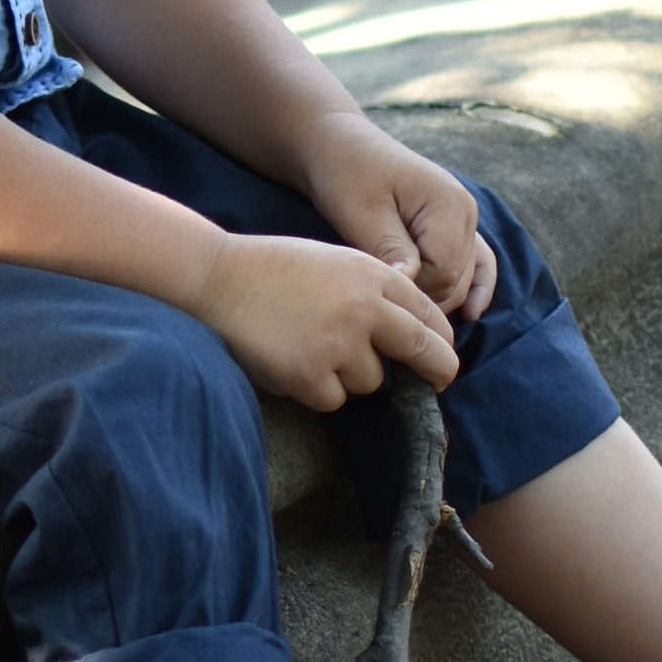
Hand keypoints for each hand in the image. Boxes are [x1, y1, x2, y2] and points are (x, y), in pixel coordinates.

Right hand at [191, 231, 460, 410]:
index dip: (441, 340)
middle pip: (424, 351)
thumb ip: (375, 291)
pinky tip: (293, 362)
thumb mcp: (336, 262)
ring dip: (352, 376)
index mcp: (372, 275)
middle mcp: (364, 309)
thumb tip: (411, 336)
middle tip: (440, 384)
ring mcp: (338, 344)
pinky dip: (318, 389)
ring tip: (313, 348)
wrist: (218, 277)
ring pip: (373, 381)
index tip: (443, 356)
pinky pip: (335, 399)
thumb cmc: (274, 268)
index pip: (429, 314)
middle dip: (438, 372)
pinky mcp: (311, 376)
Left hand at [296, 113, 495, 323]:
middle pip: (456, 281)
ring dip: (434, 295)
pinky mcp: (456, 225)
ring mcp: (465, 218)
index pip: (443, 273)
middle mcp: (467, 212)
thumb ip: (390, 251)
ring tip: (399, 305)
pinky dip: (475, 288)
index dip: (410, 288)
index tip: (375, 283)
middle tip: (379, 294)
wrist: (340, 147)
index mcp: (448, 205)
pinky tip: (470, 313)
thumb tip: (409, 290)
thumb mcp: (362, 214)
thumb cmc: (346, 176)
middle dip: (420, 296)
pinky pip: (477, 263)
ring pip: (462, 279)